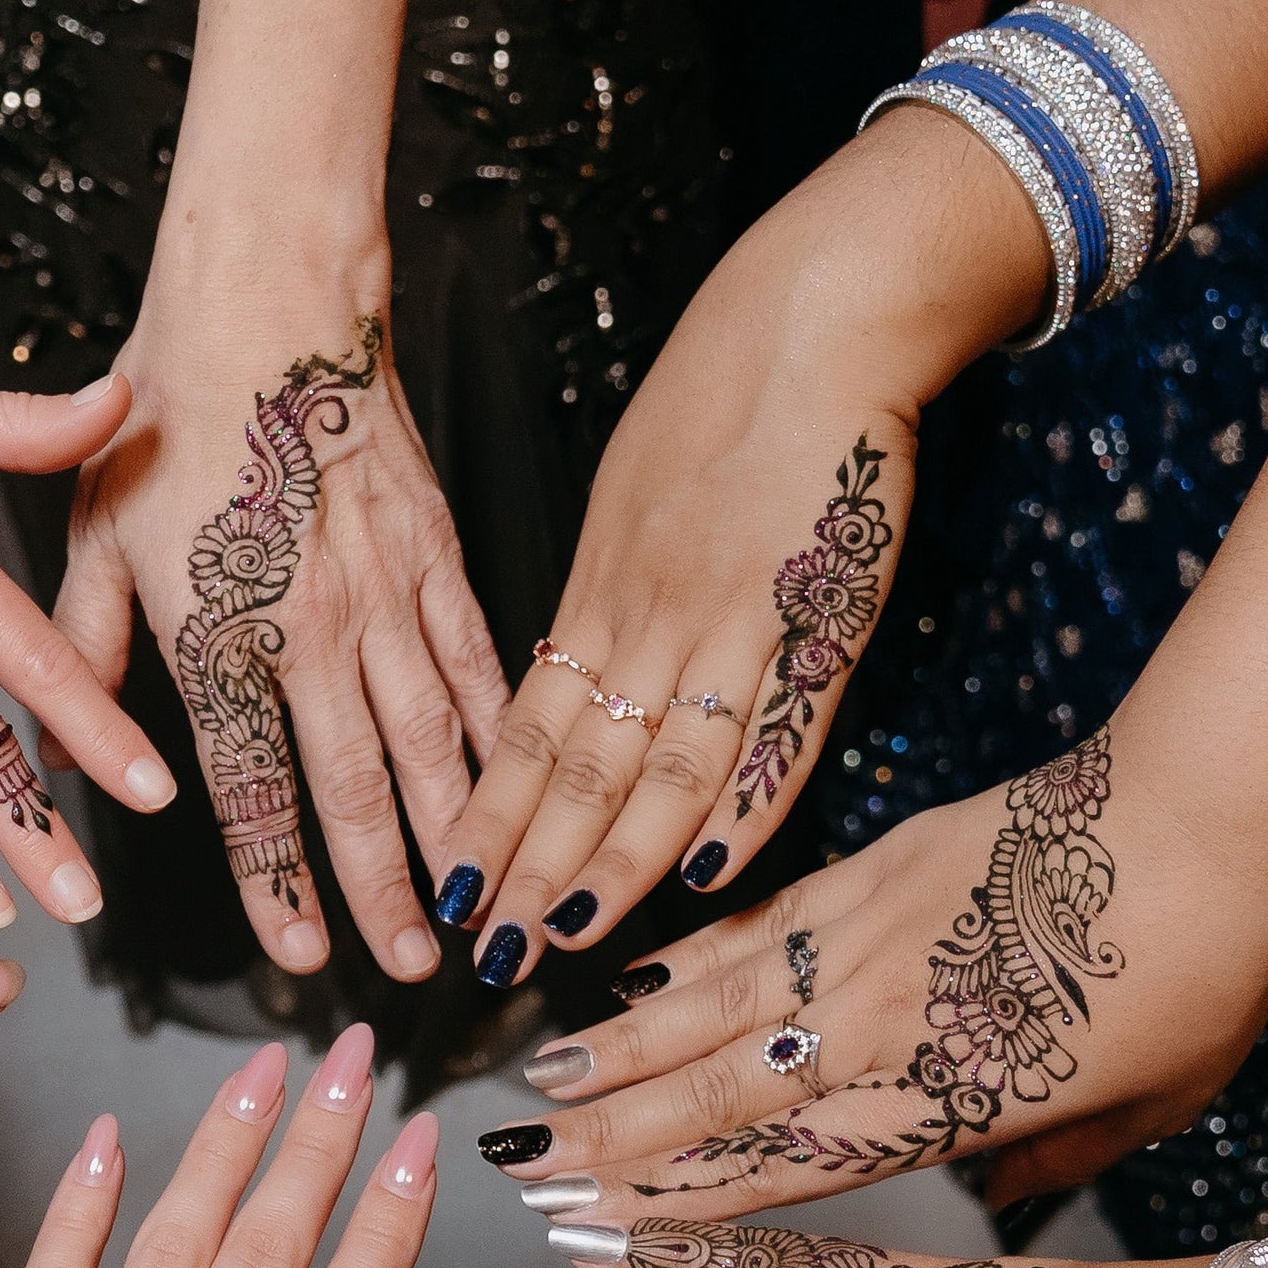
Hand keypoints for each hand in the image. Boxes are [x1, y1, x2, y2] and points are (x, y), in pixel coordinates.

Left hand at [59, 287, 505, 977]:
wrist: (266, 301)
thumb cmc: (164, 416)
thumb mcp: (93, 535)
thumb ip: (84, 652)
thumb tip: (54, 754)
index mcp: (215, 633)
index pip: (250, 784)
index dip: (276, 878)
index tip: (300, 951)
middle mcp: (308, 627)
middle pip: (353, 783)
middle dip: (385, 885)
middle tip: (413, 965)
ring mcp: (384, 591)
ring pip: (432, 736)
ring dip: (457, 830)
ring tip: (482, 907)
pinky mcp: (436, 551)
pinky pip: (477, 658)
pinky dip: (500, 731)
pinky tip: (518, 786)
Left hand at [428, 116, 1033, 983]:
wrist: (816, 314)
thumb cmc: (724, 391)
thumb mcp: (632, 495)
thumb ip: (609, 595)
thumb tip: (574, 670)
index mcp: (602, 591)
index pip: (525, 731)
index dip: (488, 818)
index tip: (450, 893)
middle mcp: (652, 619)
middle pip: (578, 768)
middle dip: (529, 868)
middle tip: (486, 954)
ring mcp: (733, 620)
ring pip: (659, 764)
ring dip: (613, 860)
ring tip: (568, 936)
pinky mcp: (817, 614)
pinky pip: (776, 728)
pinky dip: (748, 804)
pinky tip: (712, 871)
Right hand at [478, 729, 1267, 1217]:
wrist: (1206, 814)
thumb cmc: (1203, 971)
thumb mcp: (1151, 1104)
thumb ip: (1060, 1160)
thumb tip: (1008, 1204)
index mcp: (948, 1101)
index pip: (787, 1167)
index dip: (681, 1203)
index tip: (597, 1228)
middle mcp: (884, 1027)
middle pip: (722, 1093)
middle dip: (611, 1136)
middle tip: (522, 1168)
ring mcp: (868, 940)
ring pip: (715, 1007)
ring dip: (620, 1048)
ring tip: (539, 1079)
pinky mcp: (874, 866)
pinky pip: (759, 927)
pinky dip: (687, 957)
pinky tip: (630, 977)